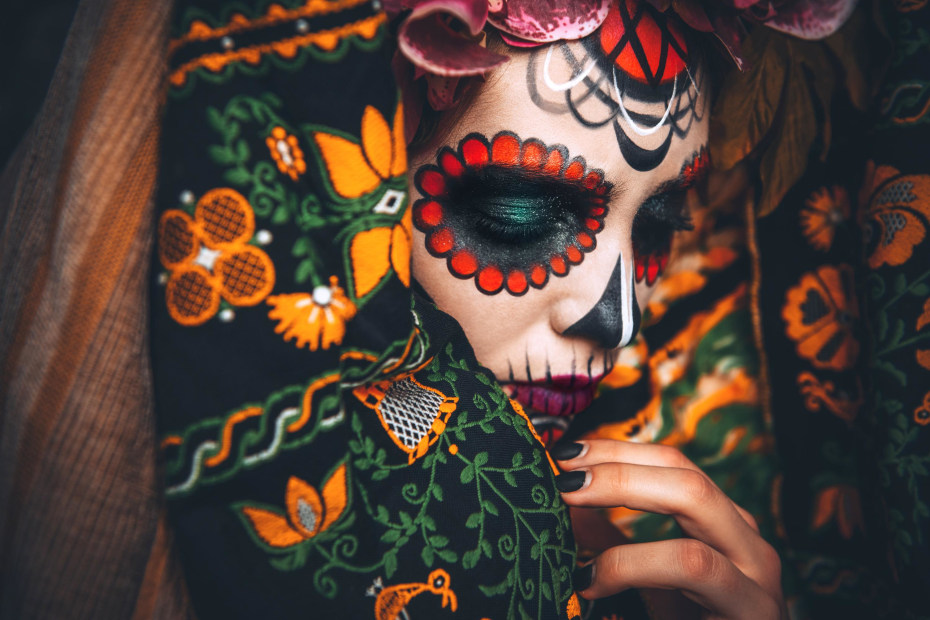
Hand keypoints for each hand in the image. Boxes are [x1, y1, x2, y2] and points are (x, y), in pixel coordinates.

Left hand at [553, 439, 785, 619]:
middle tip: (563, 476)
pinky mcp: (751, 611)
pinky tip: (591, 581)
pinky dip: (632, 564)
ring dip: (624, 499)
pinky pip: (692, 566)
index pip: (674, 463)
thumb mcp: (647, 585)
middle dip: (619, 467)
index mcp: (725, 527)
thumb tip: (560, 505)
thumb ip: (612, 545)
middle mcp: (748, 542)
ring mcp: (756, 576)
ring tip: (568, 507)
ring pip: (697, 504)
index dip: (618, 451)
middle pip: (688, 475)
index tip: (563, 453)